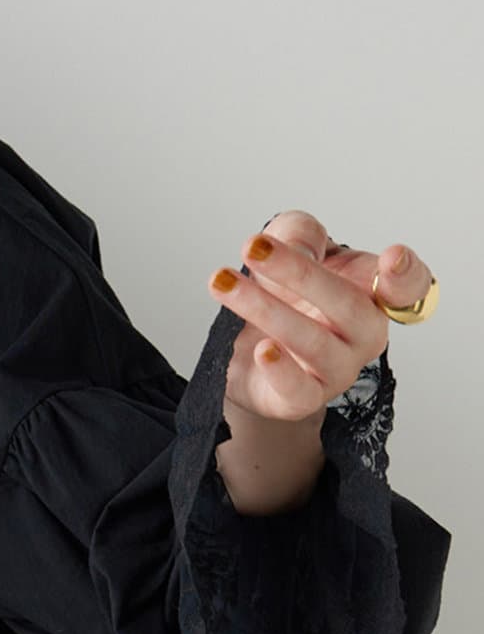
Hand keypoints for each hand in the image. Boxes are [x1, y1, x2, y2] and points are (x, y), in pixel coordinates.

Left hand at [207, 209, 432, 425]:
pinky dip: (280, 370)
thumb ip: (300, 234)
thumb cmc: (284, 290)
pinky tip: (261, 349)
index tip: (392, 258)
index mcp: (372, 293)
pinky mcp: (301, 399)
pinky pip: (298, 390)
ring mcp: (337, 370)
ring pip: (312, 341)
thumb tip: (294, 249)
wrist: (248, 345)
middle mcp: (363, 334)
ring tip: (224, 284)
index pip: (408, 288)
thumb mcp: (290, 244)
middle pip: (348, 306)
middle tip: (253, 249)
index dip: (406, 274)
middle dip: (299, 273)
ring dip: (264, 309)